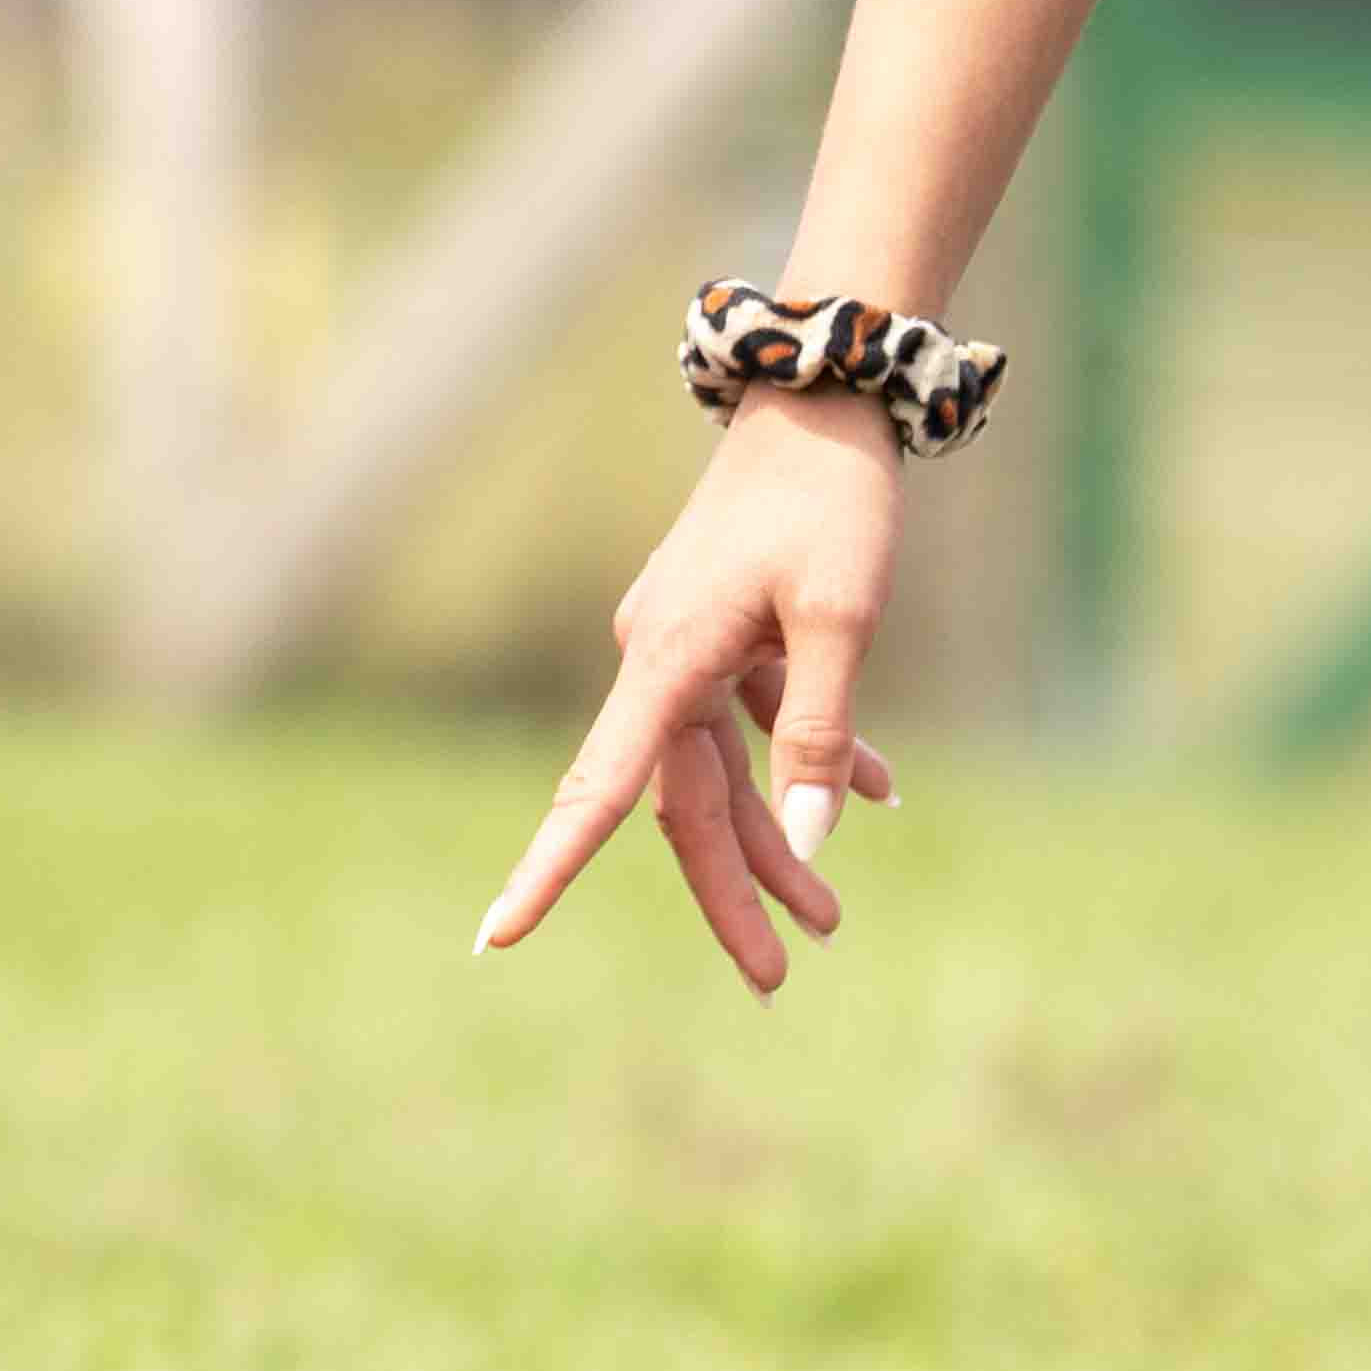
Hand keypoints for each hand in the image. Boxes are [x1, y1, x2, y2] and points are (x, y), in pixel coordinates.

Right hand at [478, 402, 913, 989]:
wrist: (826, 395)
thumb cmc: (832, 498)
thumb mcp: (842, 614)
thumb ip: (820, 728)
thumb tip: (813, 840)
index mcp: (667, 663)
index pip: (596, 792)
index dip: (549, 870)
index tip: (495, 938)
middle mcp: (660, 662)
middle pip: (681, 806)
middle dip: (731, 892)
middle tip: (777, 976)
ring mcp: (689, 646)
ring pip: (723, 774)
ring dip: (777, 839)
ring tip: (830, 921)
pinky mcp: (726, 629)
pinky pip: (756, 719)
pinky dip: (807, 757)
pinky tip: (875, 790)